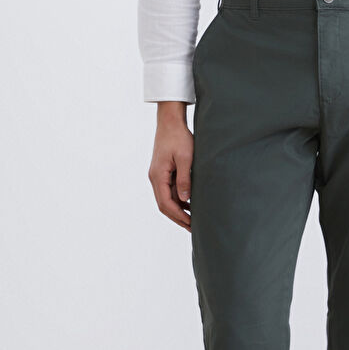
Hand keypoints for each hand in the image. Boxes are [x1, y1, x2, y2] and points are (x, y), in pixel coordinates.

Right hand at [149, 102, 194, 230]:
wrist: (170, 121)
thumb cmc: (178, 137)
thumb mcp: (185, 158)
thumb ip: (185, 179)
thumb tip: (185, 199)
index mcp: (158, 176)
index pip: (165, 203)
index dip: (178, 215)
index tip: (191, 223)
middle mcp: (155, 178)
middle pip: (164, 204)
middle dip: (178, 217)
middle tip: (193, 228)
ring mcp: (158, 175)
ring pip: (166, 199)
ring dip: (179, 210)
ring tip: (193, 219)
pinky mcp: (164, 171)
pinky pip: (169, 190)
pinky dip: (179, 199)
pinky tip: (190, 204)